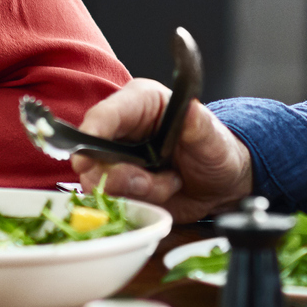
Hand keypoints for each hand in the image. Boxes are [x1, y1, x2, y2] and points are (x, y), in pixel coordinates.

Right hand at [71, 79, 253, 222]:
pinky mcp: (120, 186)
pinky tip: (163, 193)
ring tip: (169, 183)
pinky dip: (138, 202)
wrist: (222, 184)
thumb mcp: (212, 137)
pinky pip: (114, 200)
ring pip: (101, 182)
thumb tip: (190, 108)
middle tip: (150, 181)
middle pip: (91, 153)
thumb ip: (199, 125)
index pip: (105, 115)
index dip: (92, 134)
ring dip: (137, 190)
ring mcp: (118, 160)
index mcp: (140, 103)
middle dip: (118, 174)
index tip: (85, 159)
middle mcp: (122, 130)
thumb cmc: (216, 150)